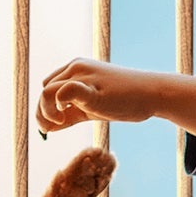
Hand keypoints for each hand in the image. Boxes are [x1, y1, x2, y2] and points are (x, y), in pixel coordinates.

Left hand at [37, 59, 159, 132]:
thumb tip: (47, 128)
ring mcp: (83, 75)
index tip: (54, 125)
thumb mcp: (92, 107)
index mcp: (76, 69)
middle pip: (45, 90)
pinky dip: (59, 103)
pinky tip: (66, 113)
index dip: (45, 107)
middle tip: (53, 128)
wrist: (152, 93)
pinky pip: (65, 91)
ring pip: (47, 91)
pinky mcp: (92, 87)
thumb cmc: (125, 101)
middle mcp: (77, 67)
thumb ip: (71, 114)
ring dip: (46, 111)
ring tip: (60, 123)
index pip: (49, 86)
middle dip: (43, 112)